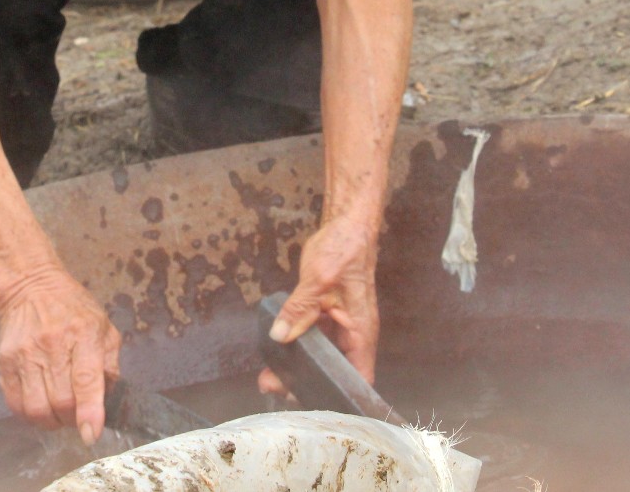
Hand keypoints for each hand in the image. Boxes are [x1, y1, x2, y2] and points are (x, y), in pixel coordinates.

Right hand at [0, 264, 121, 444]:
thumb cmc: (72, 308)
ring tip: (57, 414)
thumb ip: (110, 364)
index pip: (86, 380)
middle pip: (61, 401)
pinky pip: (14, 403)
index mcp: (84, 334)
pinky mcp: (5, 361)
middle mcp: (53, 344)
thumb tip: (107, 401)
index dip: (89, 412)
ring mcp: (26, 353)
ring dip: (50, 421)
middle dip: (72, 418)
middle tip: (76, 415)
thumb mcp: (103, 326)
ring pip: (36, 408)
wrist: (30, 286)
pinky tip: (38, 405)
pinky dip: (28, 415)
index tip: (90, 434)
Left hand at [258, 215, 379, 397]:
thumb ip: (299, 308)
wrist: (346, 225)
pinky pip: (311, 337)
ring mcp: (339, 325)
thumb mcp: (319, 279)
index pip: (358, 377)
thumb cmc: (344, 250)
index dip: (339, 395)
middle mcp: (352, 334)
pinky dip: (296, 346)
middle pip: (334, 371)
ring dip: (297, 366)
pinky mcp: (326, 315)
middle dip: (307, 383)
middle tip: (275, 387)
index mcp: (360, 332)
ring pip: (320, 356)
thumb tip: (280, 336)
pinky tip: (276, 352)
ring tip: (269, 376)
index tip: (310, 403)